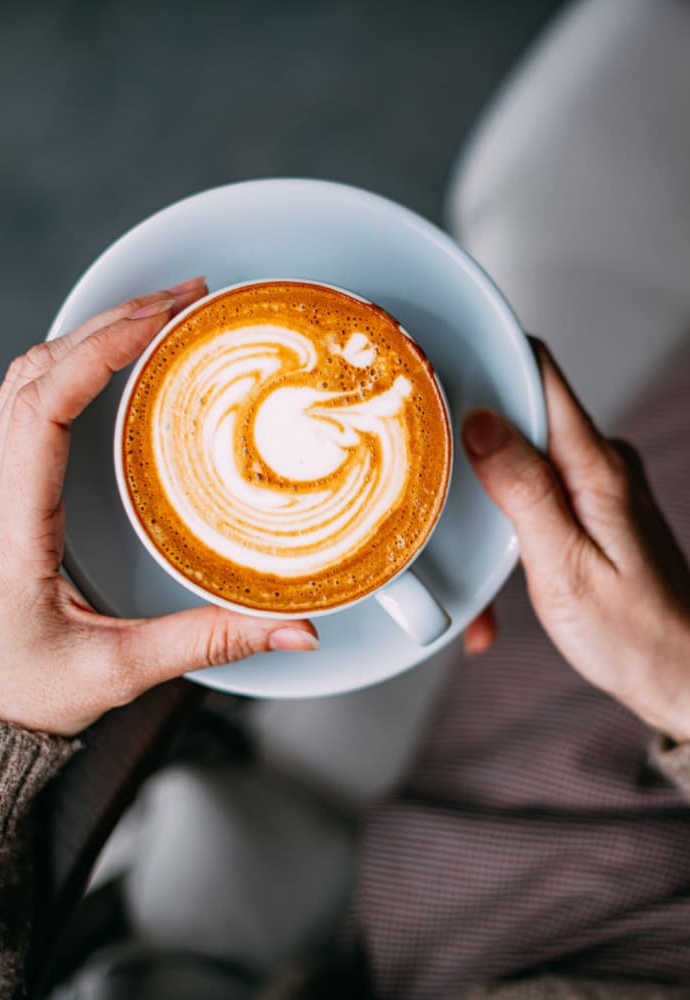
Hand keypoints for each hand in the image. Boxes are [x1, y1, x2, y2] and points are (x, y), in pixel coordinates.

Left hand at [0, 277, 317, 735]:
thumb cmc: (18, 696)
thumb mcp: (118, 671)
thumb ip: (209, 641)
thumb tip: (294, 629)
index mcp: (9, 527)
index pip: (43, 406)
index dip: (100, 350)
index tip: (159, 319)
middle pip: (35, 372)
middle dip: (110, 322)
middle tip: (183, 299)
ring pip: (23, 379)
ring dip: (87, 336)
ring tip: (156, 315)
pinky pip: (22, 404)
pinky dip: (68, 366)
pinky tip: (112, 363)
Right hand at [461, 341, 689, 741]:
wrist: (681, 676)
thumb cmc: (633, 636)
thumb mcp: (564, 568)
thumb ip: (523, 490)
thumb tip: (482, 422)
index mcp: (596, 467)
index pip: (539, 373)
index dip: (486, 357)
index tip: (434, 368)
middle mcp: (601, 462)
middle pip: (521, 412)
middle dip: (469, 441)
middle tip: (430, 477)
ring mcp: (598, 483)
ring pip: (521, 456)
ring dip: (484, 493)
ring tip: (471, 553)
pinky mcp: (591, 506)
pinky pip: (536, 488)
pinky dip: (507, 519)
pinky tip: (498, 564)